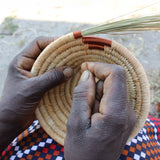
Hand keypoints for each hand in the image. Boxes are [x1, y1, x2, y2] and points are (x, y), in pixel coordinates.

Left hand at [0, 37, 72, 151]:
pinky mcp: (41, 84)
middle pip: (47, 54)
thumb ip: (51, 78)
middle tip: (75, 54)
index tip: (67, 43)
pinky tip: (70, 77)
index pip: (38, 44)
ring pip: (52, 66)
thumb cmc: (15, 104)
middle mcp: (29, 66)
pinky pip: (53, 77)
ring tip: (76, 65)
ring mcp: (36, 75)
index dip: (52, 41)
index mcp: (22, 61)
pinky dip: (62, 76)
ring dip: (63, 65)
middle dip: (61, 54)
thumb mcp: (32, 89)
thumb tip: (69, 70)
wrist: (10, 121)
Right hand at [64, 62, 135, 159]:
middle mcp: (127, 112)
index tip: (85, 68)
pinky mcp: (123, 117)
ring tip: (87, 111)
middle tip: (82, 98)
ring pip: (112, 89)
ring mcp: (127, 115)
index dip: (100, 66)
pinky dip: (100, 99)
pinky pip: (112, 98)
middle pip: (114, 81)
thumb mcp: (75, 122)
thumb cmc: (82, 151)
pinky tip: (92, 114)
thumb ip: (82, 95)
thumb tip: (88, 74)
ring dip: (96, 93)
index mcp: (116, 113)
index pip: (116, 74)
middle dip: (96, 82)